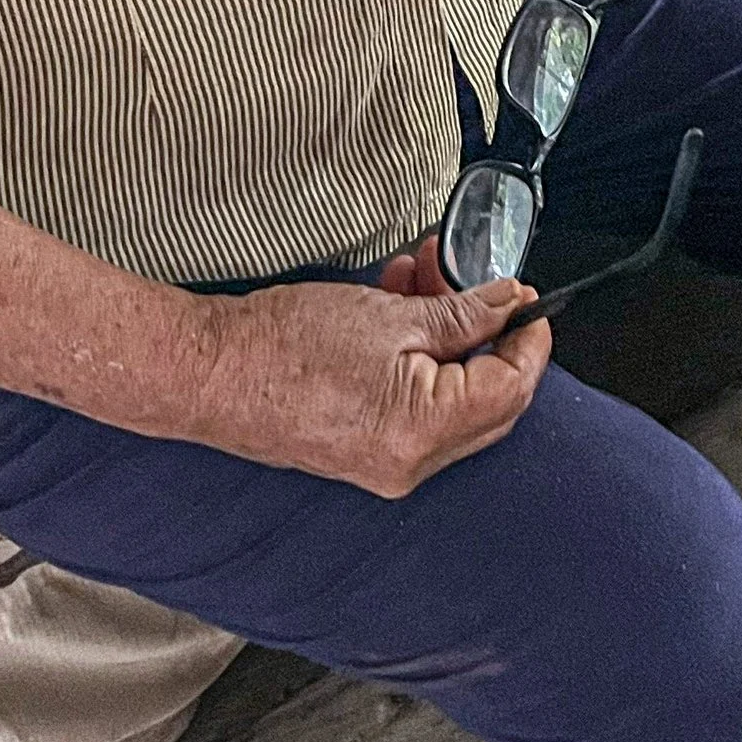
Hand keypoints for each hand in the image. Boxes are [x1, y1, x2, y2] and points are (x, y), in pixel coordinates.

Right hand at [190, 271, 550, 496]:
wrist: (212, 372)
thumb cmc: (284, 344)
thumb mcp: (390, 315)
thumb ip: (463, 313)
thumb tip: (510, 306)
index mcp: (423, 432)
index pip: (511, 389)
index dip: (528, 340)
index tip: (529, 303)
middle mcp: (409, 464)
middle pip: (488, 402)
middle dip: (489, 336)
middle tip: (480, 284)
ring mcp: (385, 465)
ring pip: (450, 400)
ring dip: (448, 337)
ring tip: (422, 277)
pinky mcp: (363, 453)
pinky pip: (415, 408)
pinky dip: (419, 360)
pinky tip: (399, 308)